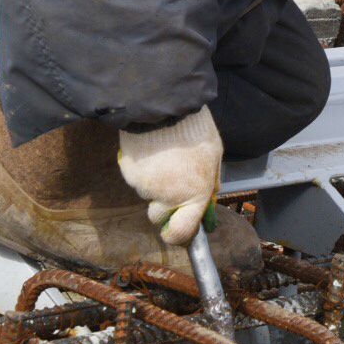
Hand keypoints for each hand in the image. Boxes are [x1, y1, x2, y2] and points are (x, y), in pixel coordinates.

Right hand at [118, 108, 223, 245]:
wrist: (166, 108)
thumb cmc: (195, 131)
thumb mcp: (214, 156)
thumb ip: (211, 181)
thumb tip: (209, 199)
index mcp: (195, 194)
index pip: (181, 232)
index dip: (176, 236)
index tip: (174, 231)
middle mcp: (168, 195)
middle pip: (158, 215)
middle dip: (162, 204)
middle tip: (170, 179)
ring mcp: (145, 186)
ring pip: (147, 193)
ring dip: (153, 181)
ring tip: (163, 154)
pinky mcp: (129, 173)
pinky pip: (135, 177)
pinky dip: (141, 168)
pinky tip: (150, 149)